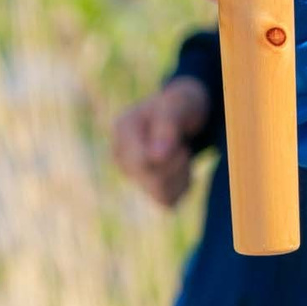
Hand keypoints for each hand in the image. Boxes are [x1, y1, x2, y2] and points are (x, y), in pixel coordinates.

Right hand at [111, 75, 211, 207]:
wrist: (186, 112)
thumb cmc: (181, 104)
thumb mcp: (179, 104)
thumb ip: (167, 126)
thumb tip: (155, 158)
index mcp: (123, 129)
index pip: (141, 162)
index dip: (169, 157)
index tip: (180, 142)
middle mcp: (120, 155)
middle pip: (152, 180)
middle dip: (177, 165)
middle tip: (183, 146)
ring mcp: (131, 173)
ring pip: (160, 194)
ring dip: (181, 175)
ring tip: (181, 154)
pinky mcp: (145, 187)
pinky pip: (167, 201)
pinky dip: (182, 185)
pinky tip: (181, 168)